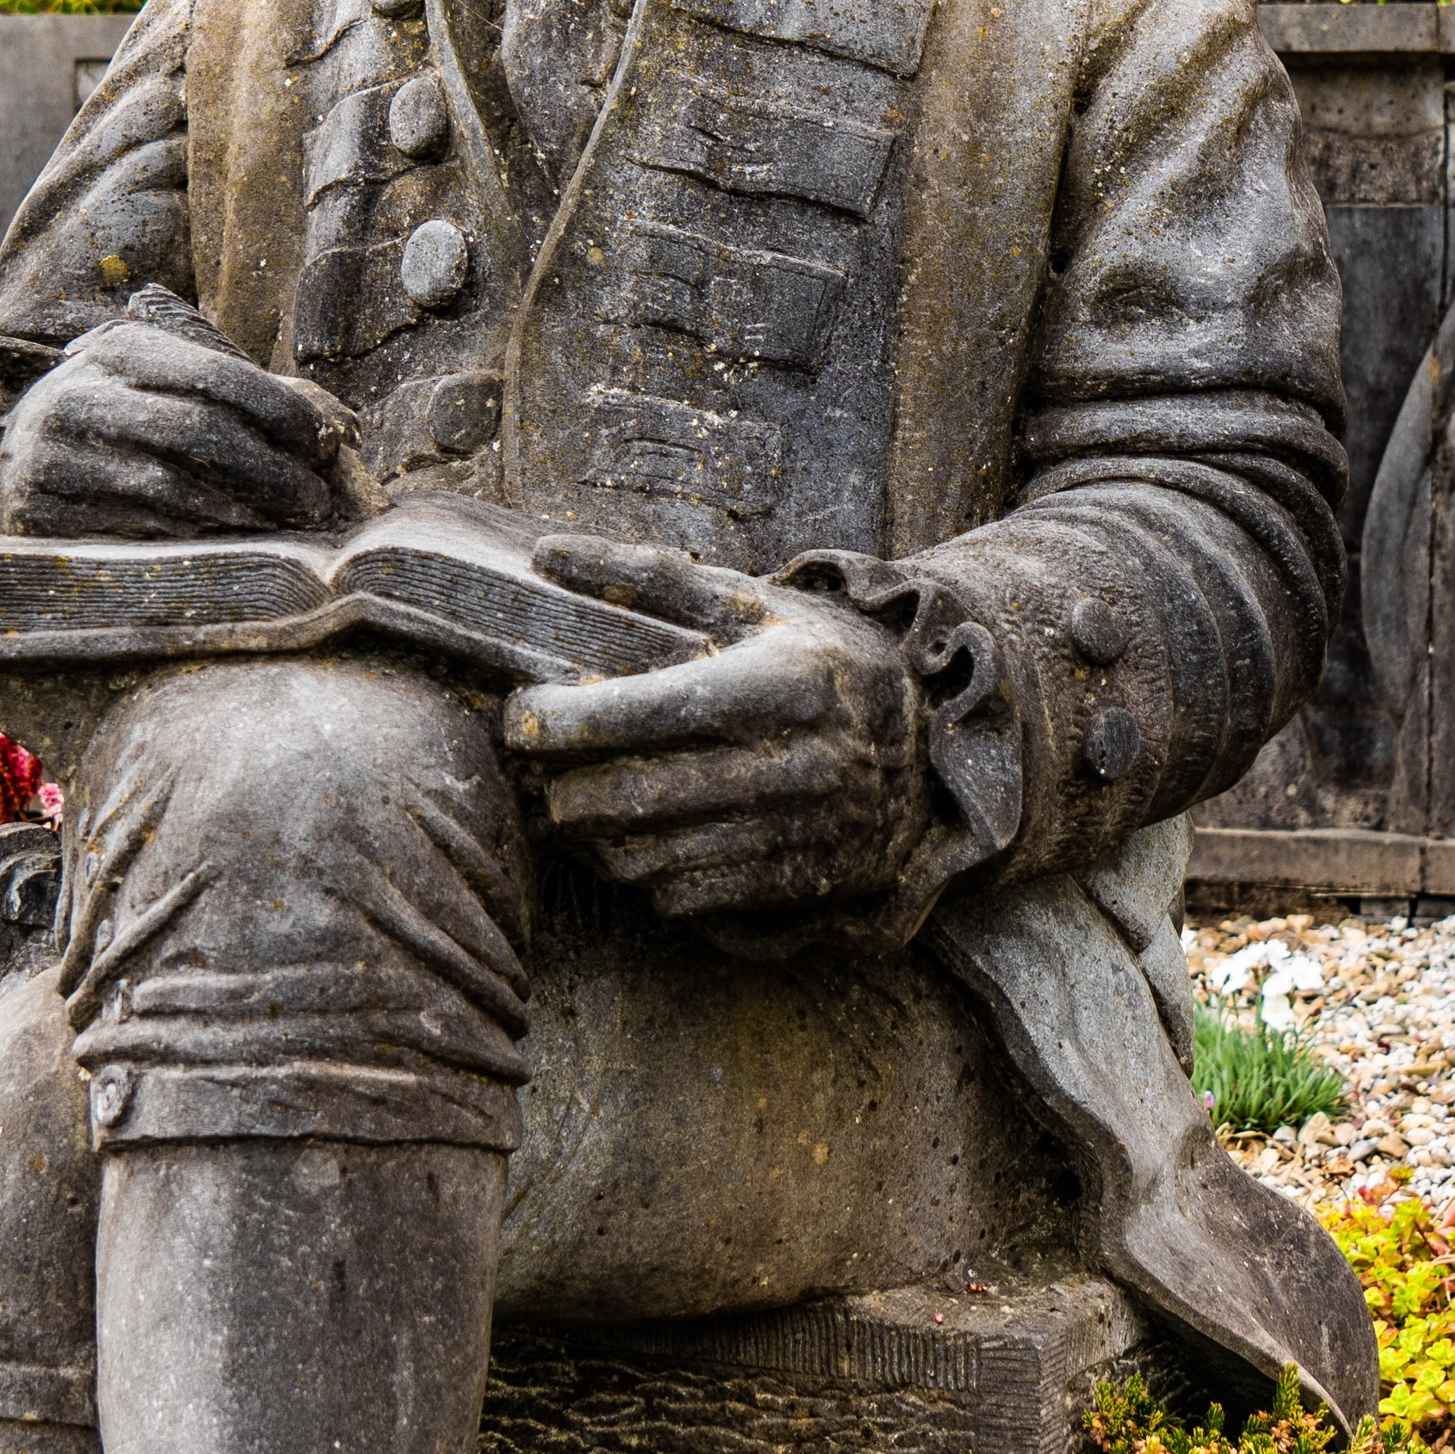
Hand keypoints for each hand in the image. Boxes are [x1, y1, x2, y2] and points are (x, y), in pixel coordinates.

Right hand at [0, 290, 336, 539]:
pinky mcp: (42, 508)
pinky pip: (137, 525)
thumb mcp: (173, 391)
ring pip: (171, 484)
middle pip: (200, 430)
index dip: (282, 412)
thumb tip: (346, 432)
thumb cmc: (124, 423)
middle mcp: (80, 392)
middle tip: (315, 500)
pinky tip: (229, 537)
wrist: (17, 462)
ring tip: (283, 522)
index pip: (217, 375)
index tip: (325, 446)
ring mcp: (54, 452)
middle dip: (271, 470)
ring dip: (242, 510)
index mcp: (120, 349)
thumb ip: (255, 401)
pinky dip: (195, 533)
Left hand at [502, 539, 927, 921]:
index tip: (522, 715)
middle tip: (535, 768)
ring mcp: (799, 833)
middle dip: (556, 788)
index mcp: (775, 685)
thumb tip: (546, 555)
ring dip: (593, 838)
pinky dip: (643, 874)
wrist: (932, 741)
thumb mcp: (750, 604)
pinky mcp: (799, 883)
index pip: (630, 715)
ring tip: (580, 801)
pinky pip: (684, 898)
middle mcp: (795, 765)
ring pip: (645, 858)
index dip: (552, 723)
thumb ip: (647, 576)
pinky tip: (639, 838)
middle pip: (623, 798)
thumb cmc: (817, 658)